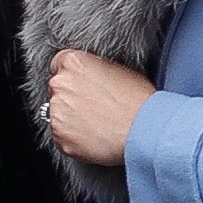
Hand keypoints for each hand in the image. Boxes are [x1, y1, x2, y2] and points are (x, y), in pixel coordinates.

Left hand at [46, 49, 155, 170]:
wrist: (144, 131)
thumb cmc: (139, 102)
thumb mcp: (121, 71)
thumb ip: (97, 71)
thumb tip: (94, 78)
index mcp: (74, 63)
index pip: (58, 64)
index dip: (72, 76)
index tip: (81, 85)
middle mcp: (60, 85)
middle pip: (58, 90)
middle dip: (72, 98)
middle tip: (94, 108)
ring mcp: (57, 112)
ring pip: (58, 114)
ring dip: (72, 119)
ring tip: (97, 124)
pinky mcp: (60, 137)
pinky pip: (61, 137)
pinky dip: (73, 138)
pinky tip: (94, 137)